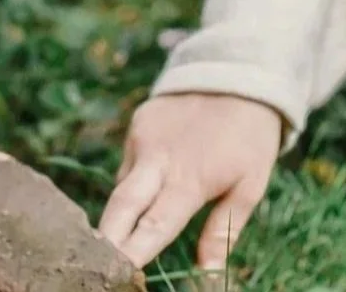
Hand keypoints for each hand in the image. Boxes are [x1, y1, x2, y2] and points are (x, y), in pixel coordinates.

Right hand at [96, 93, 283, 273]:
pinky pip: (129, 164)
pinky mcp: (137, 123)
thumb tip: (207, 274)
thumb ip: (223, 231)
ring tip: (132, 228)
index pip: (154, 224)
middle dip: (105, 237)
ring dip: (125, 210)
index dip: (134, 250)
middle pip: (120, 206)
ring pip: (123, 186)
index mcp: (189, 180)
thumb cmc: (250, 138)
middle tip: (95, 262)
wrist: (240, 74)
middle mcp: (157, 159)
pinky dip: (136, 180)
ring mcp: (142, 138)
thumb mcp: (250, 185)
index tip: (120, 271)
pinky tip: (154, 180)